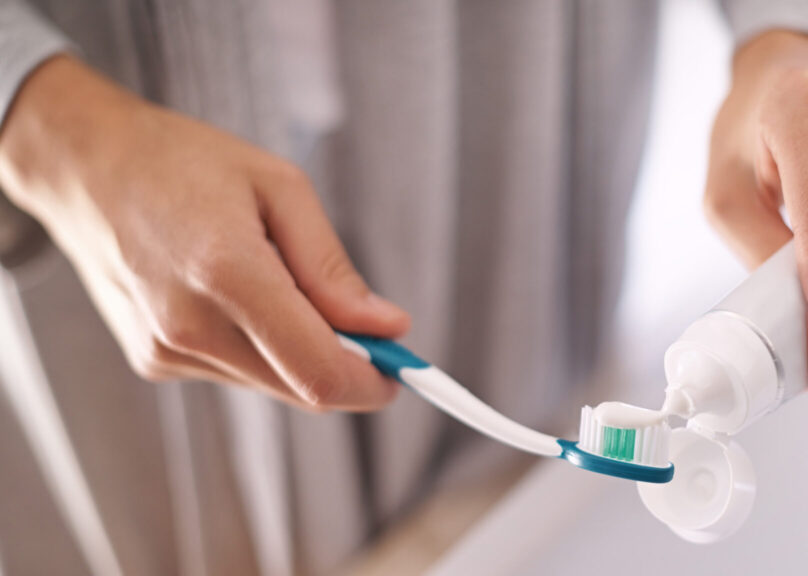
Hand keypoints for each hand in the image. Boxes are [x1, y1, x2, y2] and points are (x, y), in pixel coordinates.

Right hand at [0, 56, 410, 410]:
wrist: (86, 169)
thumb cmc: (185, 163)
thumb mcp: (279, 187)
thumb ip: (333, 268)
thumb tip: (387, 326)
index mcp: (227, 273)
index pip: (318, 371)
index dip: (372, 382)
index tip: (401, 369)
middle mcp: (190, 326)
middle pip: (301, 389)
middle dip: (345, 365)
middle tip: (361, 322)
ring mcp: (165, 350)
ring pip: (272, 384)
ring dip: (298, 351)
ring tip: (275, 280)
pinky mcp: (153, 360)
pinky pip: (236, 372)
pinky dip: (259, 347)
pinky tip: (235, 294)